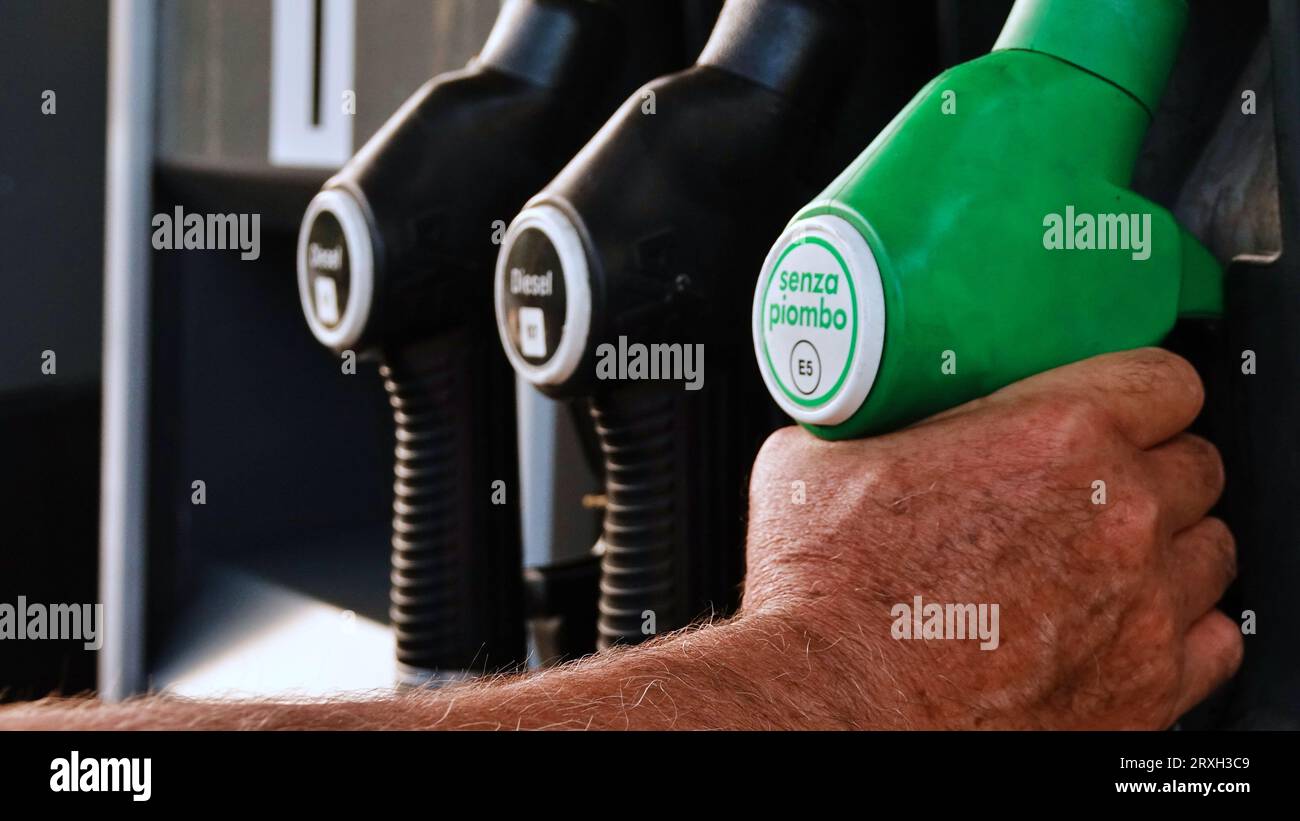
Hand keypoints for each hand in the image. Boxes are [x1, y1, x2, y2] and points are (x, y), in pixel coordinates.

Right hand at [742, 348, 1240, 728]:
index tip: (1118, 409)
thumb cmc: (826, 597)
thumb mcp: (818, 463)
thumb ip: (871, 423)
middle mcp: (1120, 516)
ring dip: (1168, 548)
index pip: (1165, 380)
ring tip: (1107, 563)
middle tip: (1092, 490)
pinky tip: (1123, 624)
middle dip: (1151, 470)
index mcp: (1056, 438)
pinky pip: (1214, 640)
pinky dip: (1179, 629)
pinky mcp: (1147, 687)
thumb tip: (864, 415)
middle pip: (1195, 465)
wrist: (834, 705)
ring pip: (1210, 550)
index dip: (1141, 392)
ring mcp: (1143, 606)